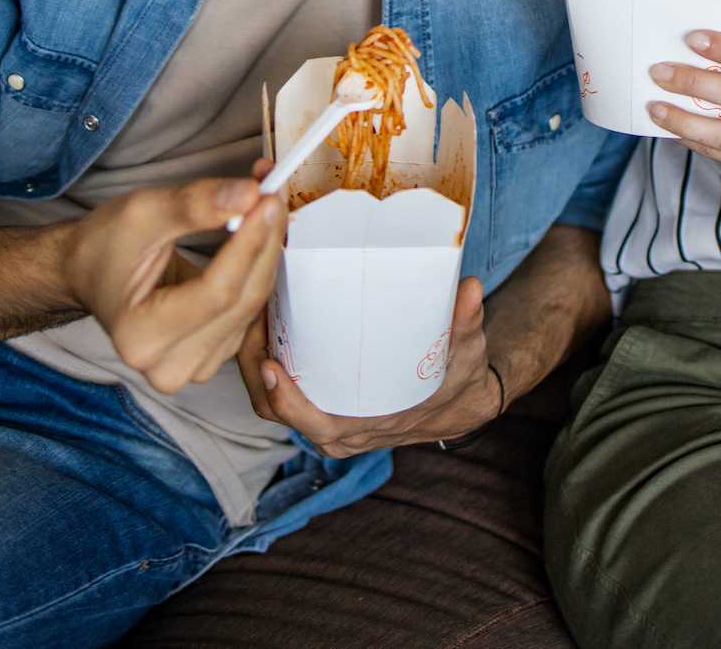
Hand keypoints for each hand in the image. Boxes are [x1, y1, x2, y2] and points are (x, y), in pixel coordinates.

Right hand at [65, 177, 284, 394]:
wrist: (87, 272)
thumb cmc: (104, 245)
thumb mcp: (139, 213)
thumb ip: (193, 204)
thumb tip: (248, 195)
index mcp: (139, 336)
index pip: (216, 292)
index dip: (248, 244)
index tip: (265, 199)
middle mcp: (167, 366)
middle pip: (241, 302)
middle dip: (264, 241)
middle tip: (273, 192)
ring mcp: (193, 367)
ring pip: (251, 306)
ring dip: (265, 252)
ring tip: (262, 206)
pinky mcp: (211, 355)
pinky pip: (249, 310)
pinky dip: (257, 269)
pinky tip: (254, 236)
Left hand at [237, 276, 499, 456]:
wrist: (460, 398)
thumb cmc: (457, 376)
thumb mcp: (465, 350)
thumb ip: (465, 321)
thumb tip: (470, 289)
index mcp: (361, 427)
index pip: (309, 421)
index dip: (283, 397)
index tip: (267, 362)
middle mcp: (336, 431)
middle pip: (274, 407)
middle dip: (252, 364)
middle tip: (249, 315)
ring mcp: (324, 420)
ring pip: (269, 399)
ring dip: (251, 359)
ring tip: (250, 311)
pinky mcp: (320, 403)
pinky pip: (279, 390)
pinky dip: (263, 362)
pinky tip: (261, 323)